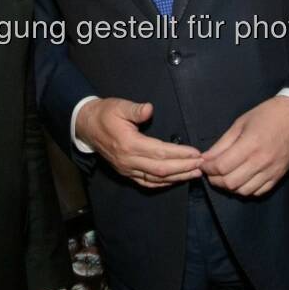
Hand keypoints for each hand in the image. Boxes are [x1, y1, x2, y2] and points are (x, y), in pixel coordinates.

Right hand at [76, 98, 201, 188]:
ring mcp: (127, 169)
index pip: (160, 151)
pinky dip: (163, 183)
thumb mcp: (119, 106)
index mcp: (129, 144)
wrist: (86, 125)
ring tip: (195, 173)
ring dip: (177, 177)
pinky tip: (176, 180)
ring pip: (156, 178)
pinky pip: (147, 182)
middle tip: (201, 165)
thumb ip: (135, 109)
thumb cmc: (105, 114)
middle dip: (184, 168)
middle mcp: (128, 160)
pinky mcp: (126, 172)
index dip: (179, 154)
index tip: (196, 153)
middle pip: (161, 169)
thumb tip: (149, 109)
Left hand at [200, 95, 288, 196]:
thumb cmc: (266, 115)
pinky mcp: (279, 176)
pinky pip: (258, 192)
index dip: (208, 168)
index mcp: (250, 144)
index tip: (204, 164)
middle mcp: (261, 161)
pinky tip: (241, 179)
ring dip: (230, 187)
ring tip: (225, 176)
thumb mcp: (239, 124)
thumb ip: (222, 144)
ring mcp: (272, 170)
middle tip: (211, 172)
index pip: (222, 166)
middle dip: (215, 180)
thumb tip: (206, 158)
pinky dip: (246, 189)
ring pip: (243, 191)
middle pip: (231, 182)